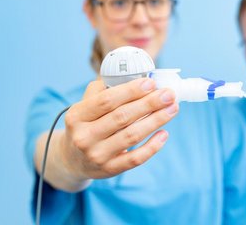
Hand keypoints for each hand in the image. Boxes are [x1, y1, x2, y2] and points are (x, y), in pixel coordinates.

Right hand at [37, 77, 177, 190]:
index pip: (106, 101)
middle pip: (122, 117)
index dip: (131, 91)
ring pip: (132, 136)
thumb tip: (135, 76)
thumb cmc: (86, 125)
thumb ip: (103, 90)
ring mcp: (96, 155)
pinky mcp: (109, 170)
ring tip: (173, 108)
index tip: (151, 82)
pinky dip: (152, 146)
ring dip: (156, 120)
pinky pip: (136, 159)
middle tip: (169, 94)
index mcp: (77, 116)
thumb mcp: (84, 106)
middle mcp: (84, 137)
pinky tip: (164, 133)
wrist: (72, 160)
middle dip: (149, 103)